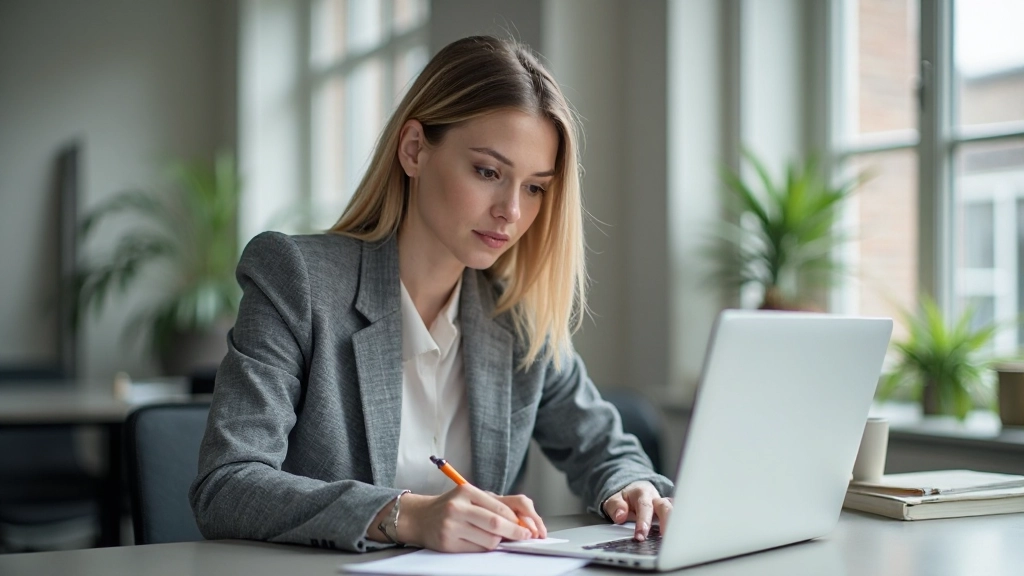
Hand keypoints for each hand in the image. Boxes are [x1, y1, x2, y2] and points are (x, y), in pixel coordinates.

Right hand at [397, 485, 538, 551]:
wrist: (420, 517)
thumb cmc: (451, 506)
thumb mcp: (471, 496)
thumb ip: (495, 504)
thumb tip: (521, 519)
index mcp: (467, 491)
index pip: (500, 507)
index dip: (517, 520)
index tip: (528, 527)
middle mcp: (458, 507)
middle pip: (496, 524)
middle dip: (515, 532)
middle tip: (524, 536)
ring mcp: (451, 526)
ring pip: (488, 540)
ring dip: (498, 541)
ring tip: (494, 536)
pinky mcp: (448, 543)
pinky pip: (476, 550)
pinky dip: (484, 547)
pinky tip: (480, 541)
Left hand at [602, 481, 672, 541]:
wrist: (634, 492)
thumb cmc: (625, 499)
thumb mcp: (614, 500)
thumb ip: (615, 507)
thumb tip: (620, 516)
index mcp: (642, 493)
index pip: (645, 507)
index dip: (643, 522)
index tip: (640, 536)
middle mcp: (656, 499)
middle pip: (665, 507)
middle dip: (665, 522)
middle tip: (663, 538)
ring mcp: (665, 506)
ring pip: (674, 512)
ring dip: (675, 525)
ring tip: (674, 540)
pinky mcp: (670, 514)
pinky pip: (678, 517)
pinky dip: (679, 525)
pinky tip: (680, 536)